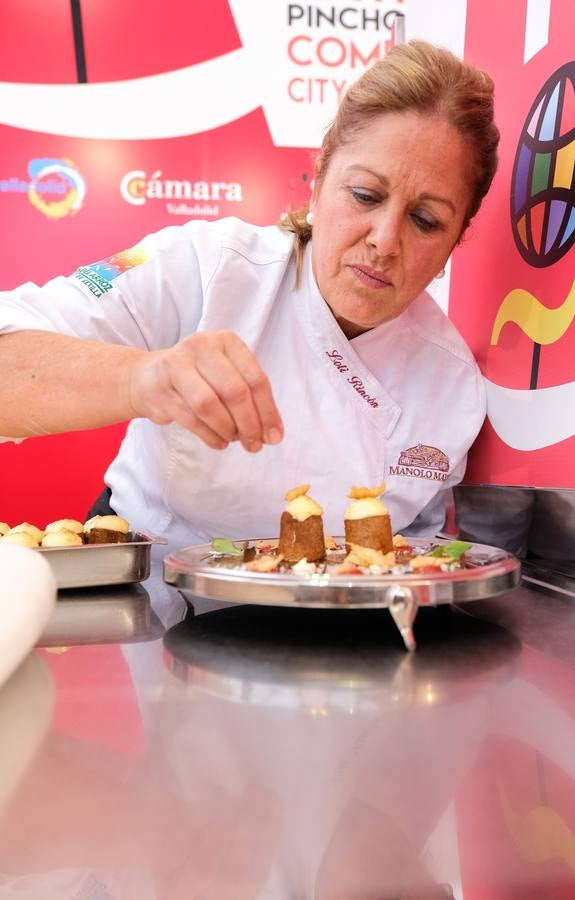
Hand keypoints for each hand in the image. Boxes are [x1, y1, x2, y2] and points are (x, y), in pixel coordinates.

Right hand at [129, 331, 283, 451]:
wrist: (146, 378)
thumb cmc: (197, 378)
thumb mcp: (226, 375)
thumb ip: (250, 398)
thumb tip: (272, 434)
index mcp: (226, 341)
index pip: (255, 379)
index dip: (268, 411)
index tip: (274, 436)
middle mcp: (201, 347)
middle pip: (234, 392)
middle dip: (249, 424)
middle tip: (254, 445)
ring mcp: (176, 366)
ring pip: (209, 405)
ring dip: (227, 430)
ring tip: (233, 440)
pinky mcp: (160, 389)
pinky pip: (191, 419)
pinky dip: (210, 436)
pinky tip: (219, 442)